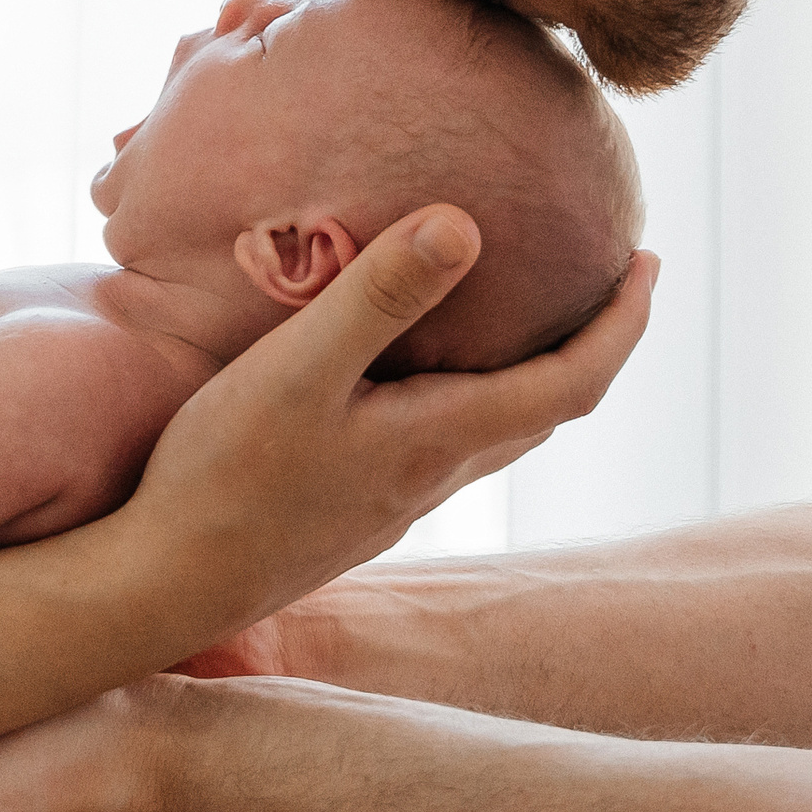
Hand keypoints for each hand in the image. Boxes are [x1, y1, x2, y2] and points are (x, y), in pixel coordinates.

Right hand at [119, 217, 657, 638]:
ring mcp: (391, 501)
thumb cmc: (223, 475)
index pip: (574, 382)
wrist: (161, 587)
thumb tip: (467, 224)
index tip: (649, 261)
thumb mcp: (297, 370)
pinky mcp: (350, 511)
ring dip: (528, 374)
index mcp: (439, 438)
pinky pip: (437, 445)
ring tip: (524, 315)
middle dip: (590, 343)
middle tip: (606, 277)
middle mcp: (432, 477)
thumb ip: (378, 297)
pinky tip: (412, 374)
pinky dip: (463, 396)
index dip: (624, 323)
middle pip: (544, 409)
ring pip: (491, 432)